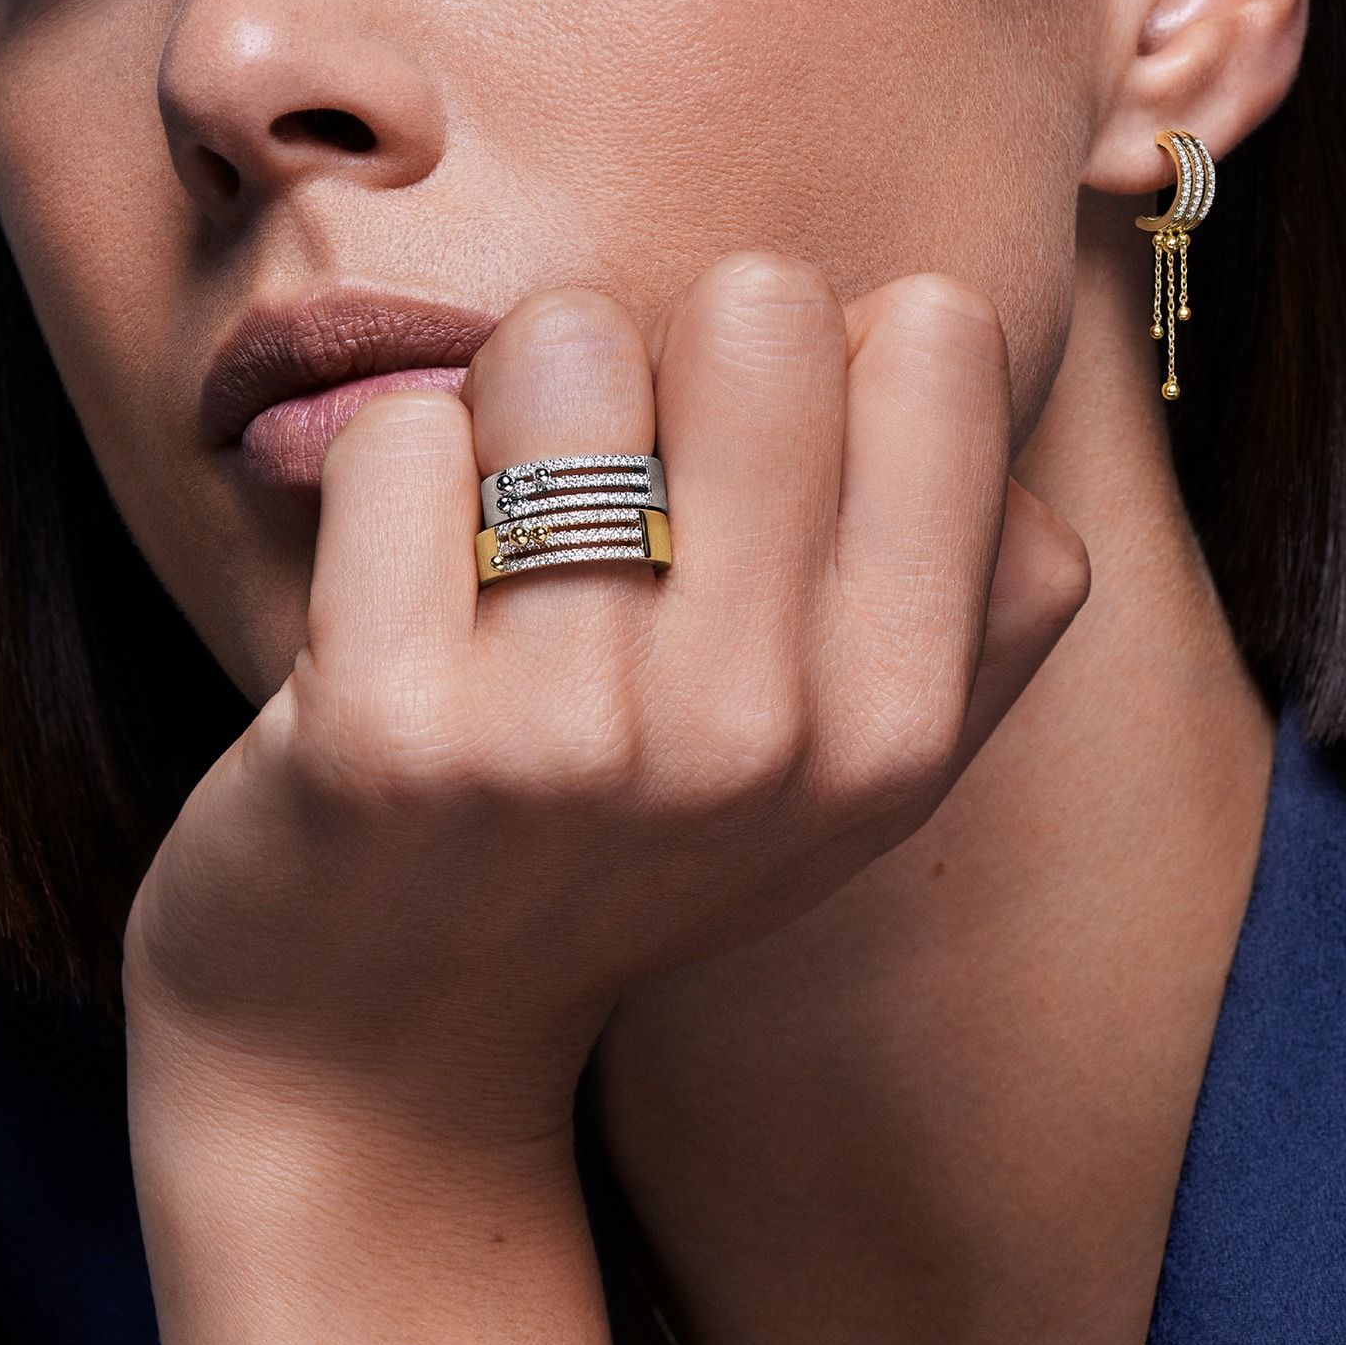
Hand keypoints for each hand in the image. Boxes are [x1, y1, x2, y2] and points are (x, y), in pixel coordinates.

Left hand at [122, 253, 1088, 1144]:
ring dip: (514, 406)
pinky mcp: (390, 733)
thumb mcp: (847, 769)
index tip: (745, 471)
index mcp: (899, 721)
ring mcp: (577, 736)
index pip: (938, 335)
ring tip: (498, 546)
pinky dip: (387, 478)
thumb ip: (964, 586)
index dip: (823, 359)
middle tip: (608, 490)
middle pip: (759, 302)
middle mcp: (765, 732)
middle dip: (665, 357)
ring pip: (566, 337)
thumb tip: (941, 353)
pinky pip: (401, 432)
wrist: (382, 1042)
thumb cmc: (618, 847)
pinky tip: (395, 598)